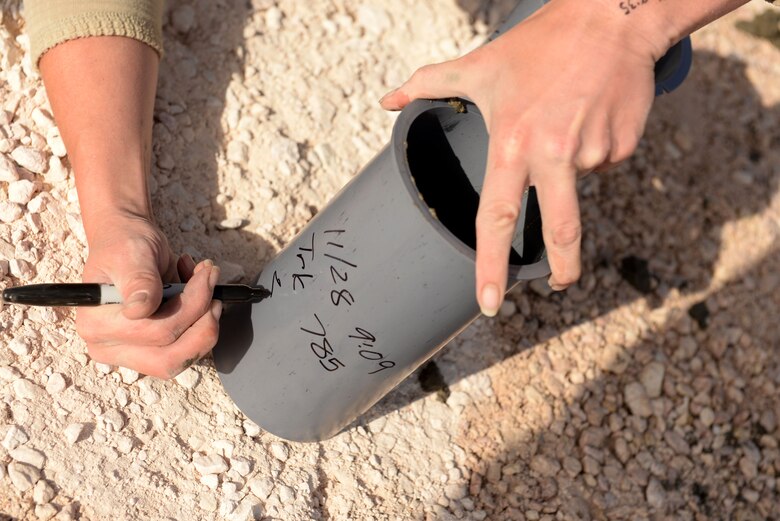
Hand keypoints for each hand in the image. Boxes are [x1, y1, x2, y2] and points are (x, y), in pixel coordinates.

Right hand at [75, 213, 221, 377]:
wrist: (127, 240)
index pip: (154, 331)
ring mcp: (132, 351)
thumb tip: (140, 309)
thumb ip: (138, 281)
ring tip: (204, 283)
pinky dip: (202, 320)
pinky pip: (187, 347)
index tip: (205, 276)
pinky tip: (196, 289)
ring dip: (205, 321)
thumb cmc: (124, 244)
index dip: (190, 306)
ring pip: (182, 357)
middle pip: (168, 359)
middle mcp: (110, 346)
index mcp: (97, 325)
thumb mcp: (132, 255)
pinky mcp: (153, 348)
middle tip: (213, 293)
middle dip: (202, 326)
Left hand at [380, 0, 665, 314]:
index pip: (496, 218)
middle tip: (560, 283)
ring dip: (573, 161)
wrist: (611, 17)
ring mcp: (595, 152)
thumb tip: (386, 100)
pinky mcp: (625, 145)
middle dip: (564, 266)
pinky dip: (595, 146)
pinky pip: (605, 160)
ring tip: (567, 115)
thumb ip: (427, 84)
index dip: (491, 265)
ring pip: (581, 179)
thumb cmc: (536, 45)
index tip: (489, 302)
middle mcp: (555, 155)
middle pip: (561, 229)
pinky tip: (591, 112)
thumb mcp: (479, 64)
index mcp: (514, 144)